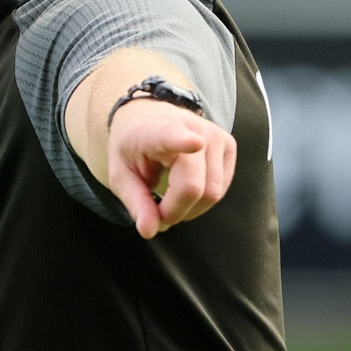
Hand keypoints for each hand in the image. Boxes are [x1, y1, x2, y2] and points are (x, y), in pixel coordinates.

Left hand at [106, 99, 236, 238]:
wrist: (147, 118)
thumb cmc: (133, 148)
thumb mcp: (121, 175)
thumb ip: (136, 202)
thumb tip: (150, 231)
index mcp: (157, 131)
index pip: (172, 136)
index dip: (184, 142)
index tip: (194, 142)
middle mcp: (192, 128)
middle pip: (194, 187)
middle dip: (174, 211)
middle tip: (155, 210)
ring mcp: (215, 136)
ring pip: (212, 193)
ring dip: (189, 208)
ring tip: (168, 197)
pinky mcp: (229, 145)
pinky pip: (220, 191)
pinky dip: (201, 200)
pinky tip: (184, 187)